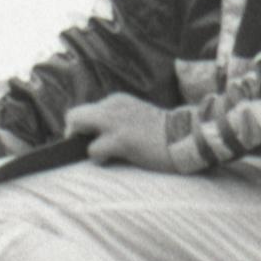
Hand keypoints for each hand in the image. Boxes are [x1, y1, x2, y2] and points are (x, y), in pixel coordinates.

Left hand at [62, 93, 189, 174]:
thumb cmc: (164, 134)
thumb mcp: (137, 117)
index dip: (83, 128)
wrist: (188, 135)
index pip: (86, 110)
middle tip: (83, 148)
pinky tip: (112, 160)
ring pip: (77, 126)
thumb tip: (98, 138)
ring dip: (83, 144)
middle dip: (72, 133)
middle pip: (74, 115)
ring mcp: (115, 121)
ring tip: (100, 154)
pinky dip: (98, 158)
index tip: (90, 141)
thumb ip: (118, 120)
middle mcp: (112, 106)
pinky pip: (93, 149)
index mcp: (117, 100)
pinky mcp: (121, 139)